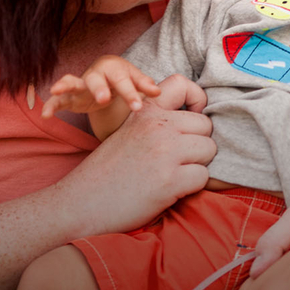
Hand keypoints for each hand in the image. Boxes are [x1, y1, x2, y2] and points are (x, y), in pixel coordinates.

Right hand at [41, 55, 161, 117]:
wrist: (106, 75)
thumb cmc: (123, 78)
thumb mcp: (134, 79)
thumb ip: (144, 84)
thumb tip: (158, 92)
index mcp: (113, 68)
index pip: (122, 80)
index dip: (130, 93)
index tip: (138, 107)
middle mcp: (95, 74)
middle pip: (96, 79)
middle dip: (99, 89)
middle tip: (104, 99)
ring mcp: (80, 85)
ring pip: (71, 82)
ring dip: (65, 86)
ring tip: (56, 90)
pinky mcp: (70, 97)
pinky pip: (58, 100)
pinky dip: (51, 105)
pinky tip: (45, 115)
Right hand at [56, 74, 214, 235]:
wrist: (81, 204)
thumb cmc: (109, 171)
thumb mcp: (129, 131)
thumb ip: (158, 122)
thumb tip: (200, 118)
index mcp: (145, 111)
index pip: (183, 85)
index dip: (196, 100)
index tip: (192, 117)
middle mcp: (157, 126)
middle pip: (205, 126)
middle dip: (196, 144)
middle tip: (175, 160)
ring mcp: (165, 152)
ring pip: (209, 150)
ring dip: (196, 166)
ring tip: (171, 175)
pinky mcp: (170, 181)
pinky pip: (203, 177)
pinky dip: (191, 187)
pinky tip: (169, 190)